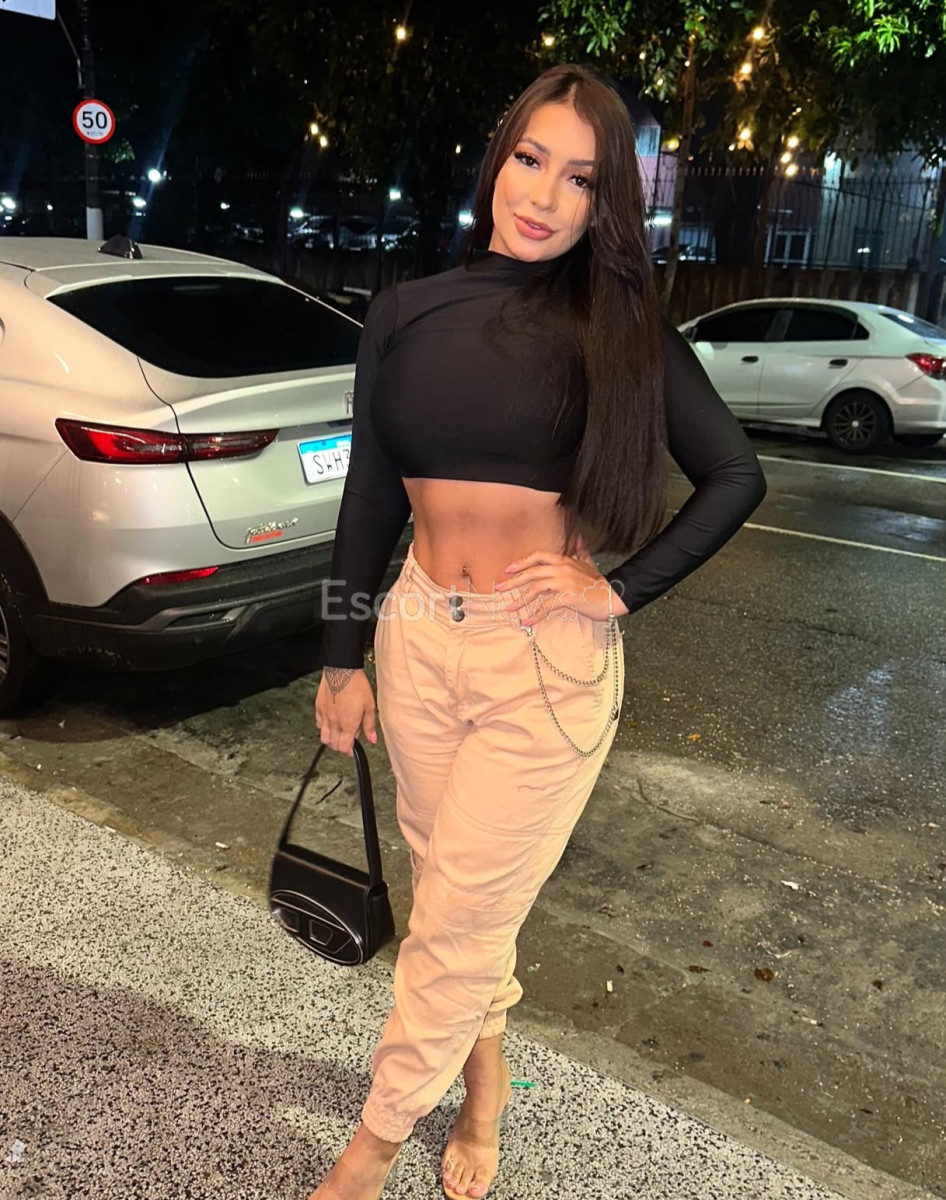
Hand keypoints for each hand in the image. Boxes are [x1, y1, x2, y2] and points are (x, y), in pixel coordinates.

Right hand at [315, 667, 376, 756]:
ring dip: (331, 740)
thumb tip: (372, 739)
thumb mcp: (369, 705)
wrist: (342, 670)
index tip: (352, 750)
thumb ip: (369, 725)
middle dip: (341, 746)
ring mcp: (325, 716)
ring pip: (323, 737)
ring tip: (338, 734)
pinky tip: (330, 723)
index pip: (345, 747)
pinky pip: (318, 724)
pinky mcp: (319, 707)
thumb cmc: (356, 685)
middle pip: (333, 744)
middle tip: (348, 741)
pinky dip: (323, 728)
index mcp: (348, 724)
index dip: (349, 752)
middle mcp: (335, 722)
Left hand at [496, 550, 628, 624]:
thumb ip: (577, 554)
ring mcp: (564, 583)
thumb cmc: (597, 583)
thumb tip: (573, 542)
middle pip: (532, 573)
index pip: (538, 557)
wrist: (613, 596)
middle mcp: (562, 569)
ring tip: (509, 609)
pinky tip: (527, 621)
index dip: (521, 562)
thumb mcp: (586, 564)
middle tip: (499, 589)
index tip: (508, 570)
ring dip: (520, 601)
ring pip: (536, 589)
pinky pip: (547, 606)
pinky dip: (535, 615)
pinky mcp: (568, 597)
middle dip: (513, 582)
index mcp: (564, 560)